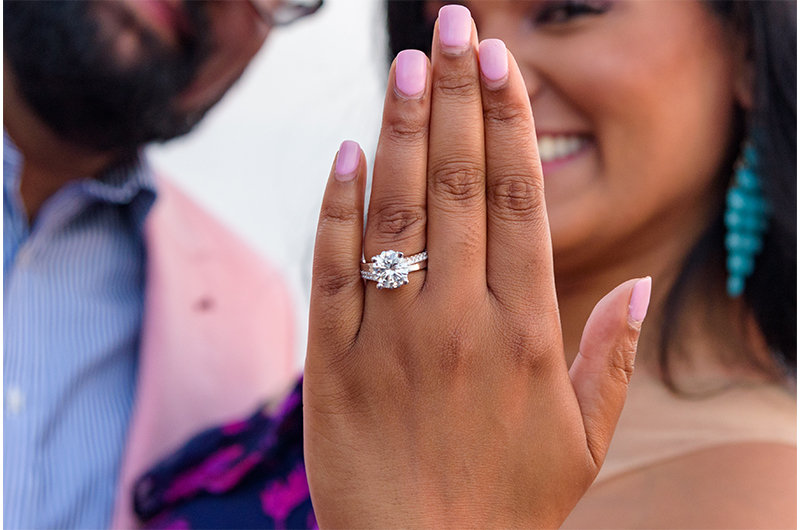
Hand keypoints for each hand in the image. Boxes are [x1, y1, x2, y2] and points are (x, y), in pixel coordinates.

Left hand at [304, 5, 650, 527]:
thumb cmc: (508, 509)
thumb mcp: (581, 445)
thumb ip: (606, 361)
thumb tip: (631, 284)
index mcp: (526, 335)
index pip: (520, 201)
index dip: (509, 124)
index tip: (501, 64)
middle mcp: (460, 321)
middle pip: (459, 185)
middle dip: (456, 97)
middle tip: (452, 27)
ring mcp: (391, 337)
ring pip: (398, 211)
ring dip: (404, 130)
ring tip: (409, 66)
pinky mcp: (334, 361)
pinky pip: (333, 267)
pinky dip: (338, 205)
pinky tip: (349, 152)